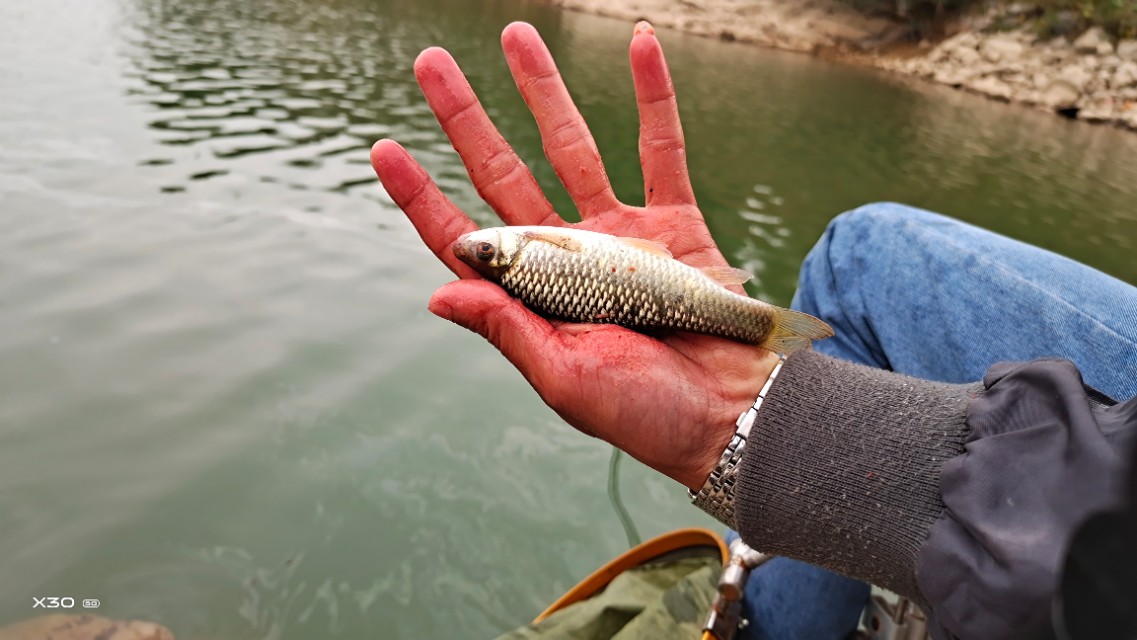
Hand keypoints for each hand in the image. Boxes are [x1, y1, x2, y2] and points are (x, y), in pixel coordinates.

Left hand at [370, 21, 777, 489]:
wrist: (729, 416)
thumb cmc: (644, 415)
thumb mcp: (565, 379)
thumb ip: (507, 329)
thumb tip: (435, 292)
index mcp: (532, 295)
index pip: (463, 235)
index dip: (421, 194)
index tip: (383, 149)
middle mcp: (567, 255)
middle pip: (504, 172)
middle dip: (466, 119)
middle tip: (431, 62)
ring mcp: (619, 234)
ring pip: (571, 146)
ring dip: (544, 90)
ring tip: (517, 34)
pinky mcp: (674, 224)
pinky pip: (661, 149)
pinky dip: (654, 97)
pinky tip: (642, 44)